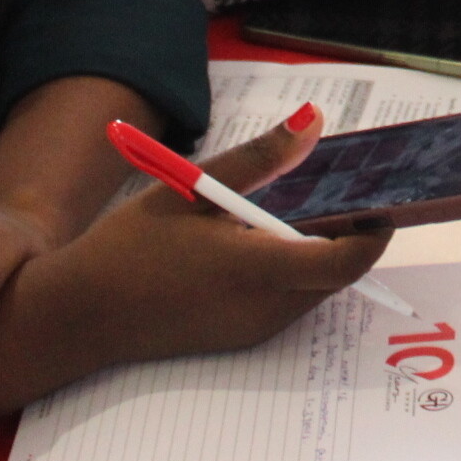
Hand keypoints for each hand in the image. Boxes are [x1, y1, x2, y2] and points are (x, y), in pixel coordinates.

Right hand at [38, 106, 389, 367]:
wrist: (81, 316)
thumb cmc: (130, 247)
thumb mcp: (190, 189)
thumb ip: (259, 159)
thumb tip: (314, 122)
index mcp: (256, 269)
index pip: (346, 260)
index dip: (375, 232)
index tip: (380, 199)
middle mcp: (266, 309)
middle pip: (337, 275)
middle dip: (350, 236)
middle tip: (345, 192)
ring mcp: (255, 330)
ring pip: (317, 291)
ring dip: (320, 254)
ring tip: (299, 209)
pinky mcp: (243, 339)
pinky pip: (291, 303)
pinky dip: (295, 273)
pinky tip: (264, 242)